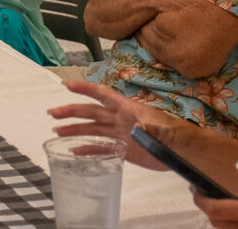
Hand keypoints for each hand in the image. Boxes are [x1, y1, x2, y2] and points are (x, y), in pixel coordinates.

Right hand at [48, 80, 169, 169]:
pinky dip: (87, 149)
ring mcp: (120, 134)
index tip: (67, 85)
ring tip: (57, 132)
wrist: (184, 152)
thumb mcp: (163, 130)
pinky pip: (101, 148)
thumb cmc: (176, 136)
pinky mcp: (123, 150)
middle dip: (71, 111)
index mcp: (127, 109)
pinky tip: (75, 151)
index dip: (84, 88)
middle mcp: (120, 120)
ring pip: (92, 129)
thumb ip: (149, 128)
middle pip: (91, 112)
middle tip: (53, 113)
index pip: (102, 95)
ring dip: (75, 129)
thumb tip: (136, 128)